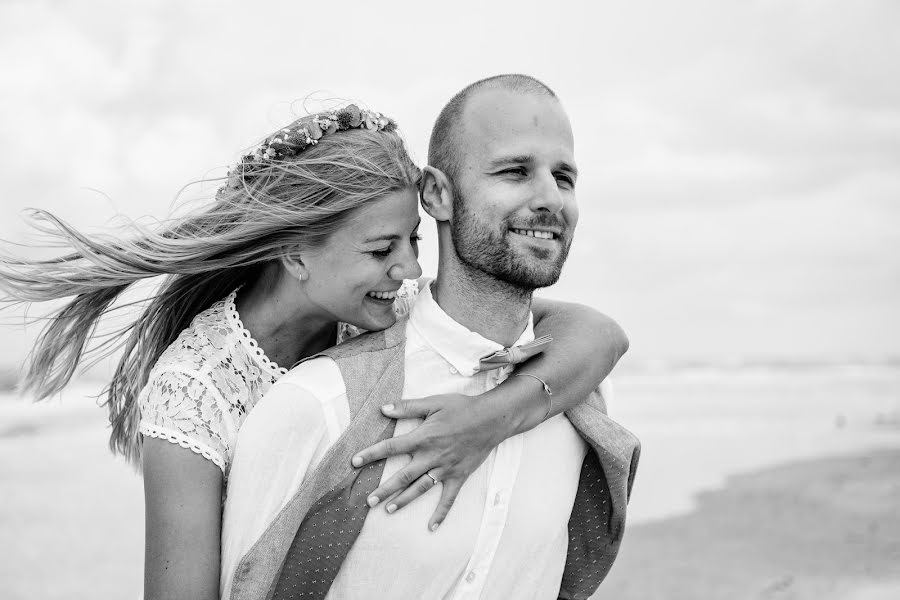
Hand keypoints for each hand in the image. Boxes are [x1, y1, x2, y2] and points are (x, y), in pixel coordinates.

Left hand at [350, 393, 507, 531]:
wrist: (492, 419)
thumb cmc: (462, 408)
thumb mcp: (434, 402)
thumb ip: (408, 407)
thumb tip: (384, 409)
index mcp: (423, 437)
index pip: (391, 447)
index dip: (372, 454)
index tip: (354, 462)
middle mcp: (432, 456)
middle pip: (403, 475)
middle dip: (384, 488)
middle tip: (368, 501)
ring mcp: (445, 469)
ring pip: (420, 488)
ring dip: (403, 500)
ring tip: (387, 510)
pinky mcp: (459, 476)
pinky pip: (448, 498)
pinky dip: (441, 513)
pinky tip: (431, 527)